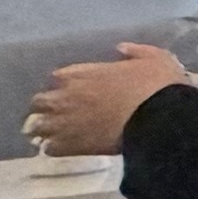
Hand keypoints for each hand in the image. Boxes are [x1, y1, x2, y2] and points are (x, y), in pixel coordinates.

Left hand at [27, 45, 183, 152]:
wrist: (159, 119)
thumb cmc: (157, 86)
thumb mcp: (154, 58)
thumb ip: (135, 51)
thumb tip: (121, 48)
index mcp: (82, 73)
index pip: (57, 77)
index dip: (65, 83)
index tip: (74, 89)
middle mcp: (66, 96)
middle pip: (39, 102)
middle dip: (45, 107)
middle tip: (58, 113)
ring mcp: (64, 123)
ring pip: (38, 127)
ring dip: (44, 129)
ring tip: (53, 135)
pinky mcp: (70, 146)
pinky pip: (49, 149)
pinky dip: (53, 149)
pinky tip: (64, 150)